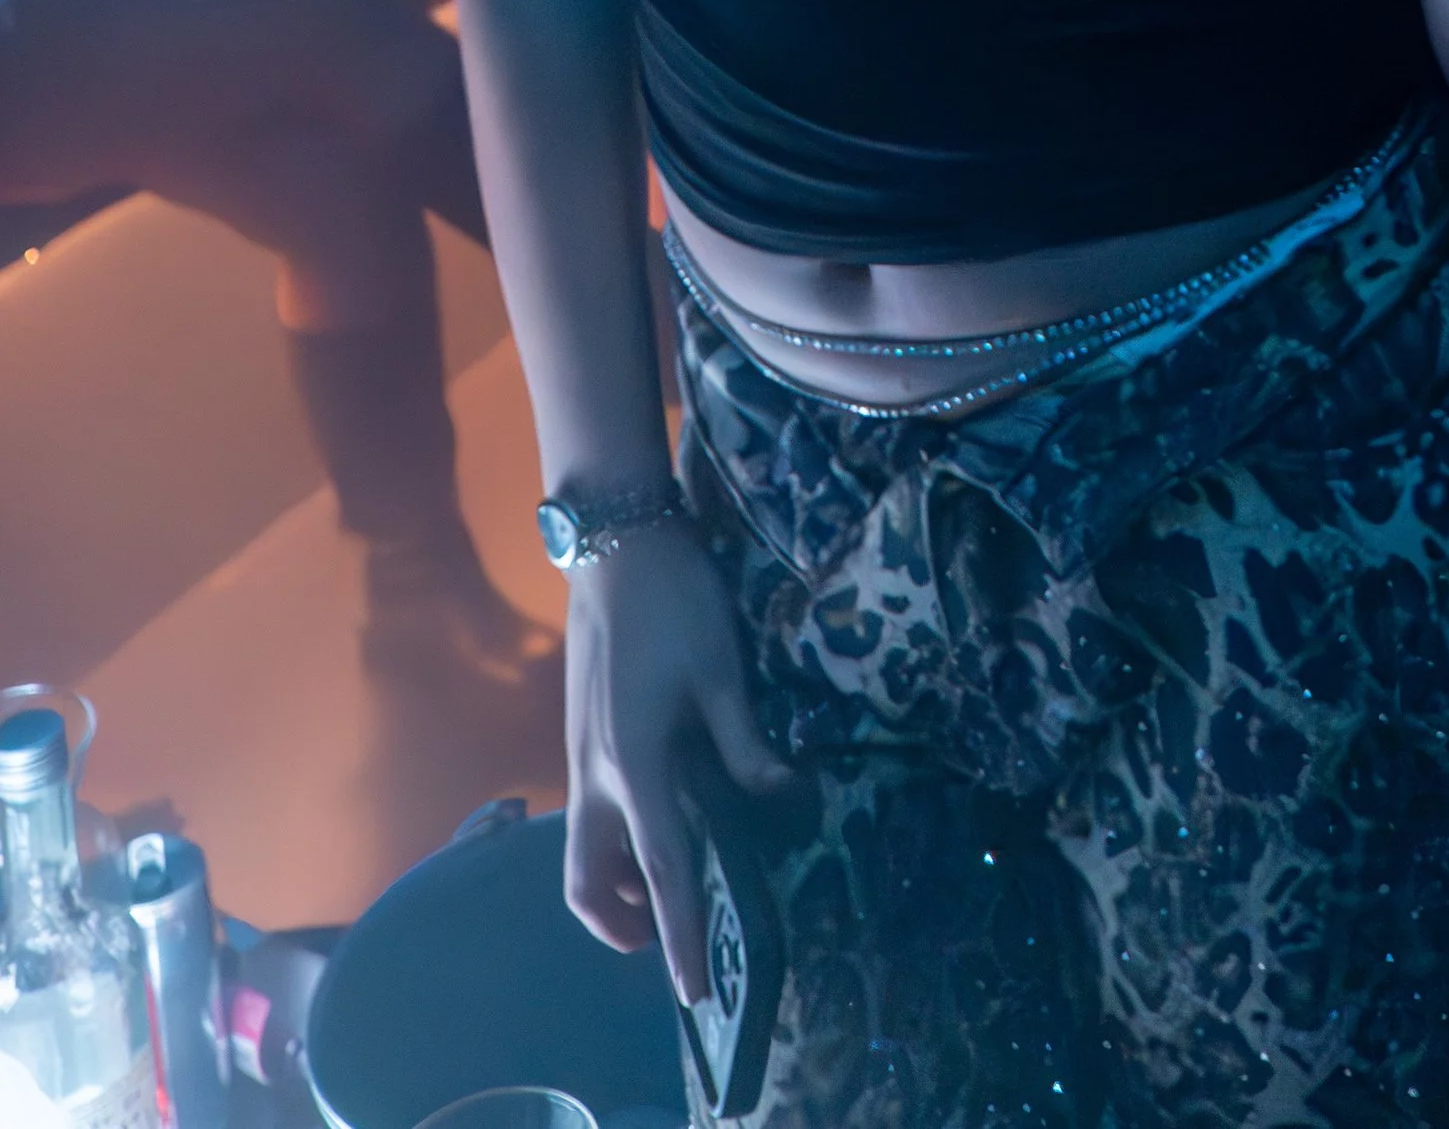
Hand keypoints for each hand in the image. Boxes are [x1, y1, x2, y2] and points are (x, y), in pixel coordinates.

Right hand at [562, 511, 796, 1004]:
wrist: (615, 543)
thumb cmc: (675, 601)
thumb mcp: (721, 670)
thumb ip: (745, 743)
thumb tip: (782, 794)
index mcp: (635, 765)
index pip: (660, 872)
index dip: (679, 935)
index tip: (692, 991)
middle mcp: (596, 775)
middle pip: (589, 883)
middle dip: (622, 923)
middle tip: (673, 929)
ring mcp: (581, 757)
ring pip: (583, 853)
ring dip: (616, 882)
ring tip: (673, 875)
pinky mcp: (582, 736)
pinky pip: (591, 815)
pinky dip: (617, 839)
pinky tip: (664, 813)